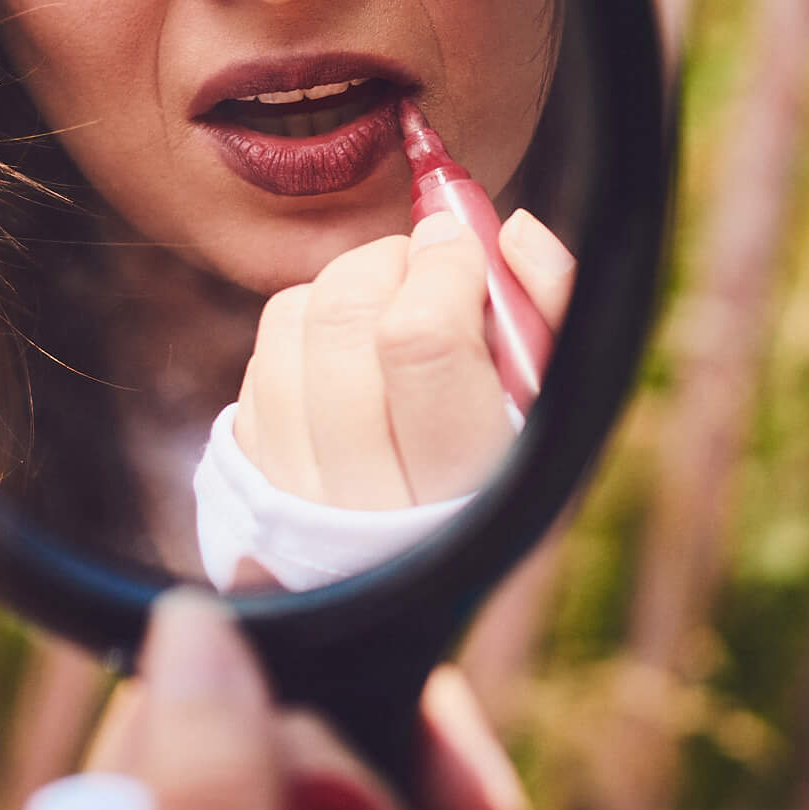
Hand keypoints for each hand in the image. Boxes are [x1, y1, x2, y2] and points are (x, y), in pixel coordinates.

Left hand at [234, 207, 575, 509]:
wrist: (425, 578)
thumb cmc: (507, 474)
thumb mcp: (557, 408)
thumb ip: (550, 310)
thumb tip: (510, 231)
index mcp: (463, 488)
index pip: (419, 342)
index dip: (440, 267)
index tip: (461, 246)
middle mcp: (363, 502)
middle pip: (343, 321)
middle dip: (388, 262)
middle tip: (425, 269)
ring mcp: (291, 495)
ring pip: (288, 326)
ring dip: (342, 288)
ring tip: (388, 309)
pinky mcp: (251, 477)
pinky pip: (258, 359)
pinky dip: (303, 331)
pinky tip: (349, 357)